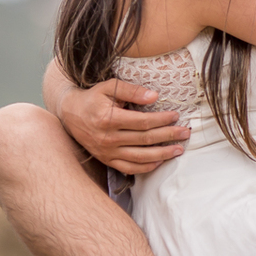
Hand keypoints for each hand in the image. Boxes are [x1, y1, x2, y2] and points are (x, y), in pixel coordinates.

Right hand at [58, 79, 189, 173]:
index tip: (176, 116)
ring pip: (140, 157)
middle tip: (185, 133)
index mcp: (109, 119)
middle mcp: (108, 138)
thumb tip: (154, 96)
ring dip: (162, 154)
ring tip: (179, 150)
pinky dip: (146, 167)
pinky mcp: (106, 160)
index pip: (142, 122)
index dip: (162, 120)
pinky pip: (129, 168)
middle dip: (168, 136)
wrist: (70, 114)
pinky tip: (160, 161)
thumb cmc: (93, 98)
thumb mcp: (109, 87)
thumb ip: (131, 90)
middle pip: (145, 140)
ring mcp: (107, 152)